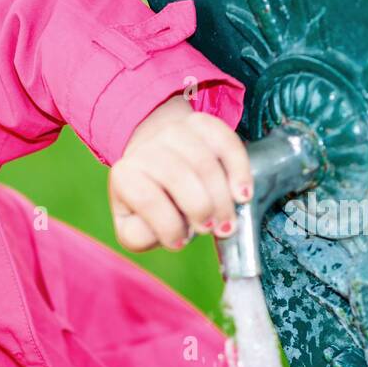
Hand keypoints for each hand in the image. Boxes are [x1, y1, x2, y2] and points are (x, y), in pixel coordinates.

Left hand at [108, 93, 252, 251]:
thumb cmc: (150, 204)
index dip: (167, 225)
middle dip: (200, 209)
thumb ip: (140, 236)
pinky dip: (238, 170)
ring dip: (221, 197)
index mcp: (125, 176)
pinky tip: (242, 195)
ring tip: (227, 222)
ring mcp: (174, 131)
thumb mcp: (134, 228)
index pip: (146, 198)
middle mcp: (145, 148)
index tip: (179, 243)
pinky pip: (225, 141)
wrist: (158, 165)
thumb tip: (169, 233)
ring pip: (203, 161)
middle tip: (212, 230)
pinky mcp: (201, 123)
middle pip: (178, 176)